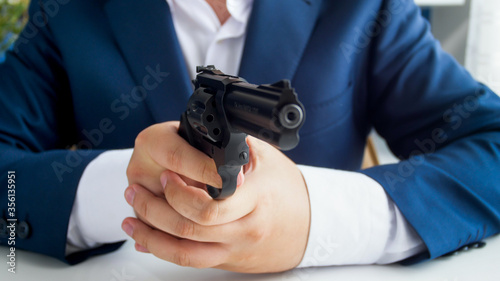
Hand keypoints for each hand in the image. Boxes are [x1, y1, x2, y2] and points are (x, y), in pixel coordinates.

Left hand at [122, 136, 310, 272]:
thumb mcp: (266, 159)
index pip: (209, 205)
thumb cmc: (287, 189)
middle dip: (154, 208)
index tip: (165, 174)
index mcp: (256, 199)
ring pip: (182, 251)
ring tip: (131, 215)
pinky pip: (189, 261)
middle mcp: (244, 228)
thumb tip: (201, 138)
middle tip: (139, 190)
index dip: (180, 191)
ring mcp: (234, 248)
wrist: (309, 227)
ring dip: (150, 234)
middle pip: (189, 227)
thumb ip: (234, 149)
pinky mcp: (227, 260)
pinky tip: (144, 239)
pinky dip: (161, 250)